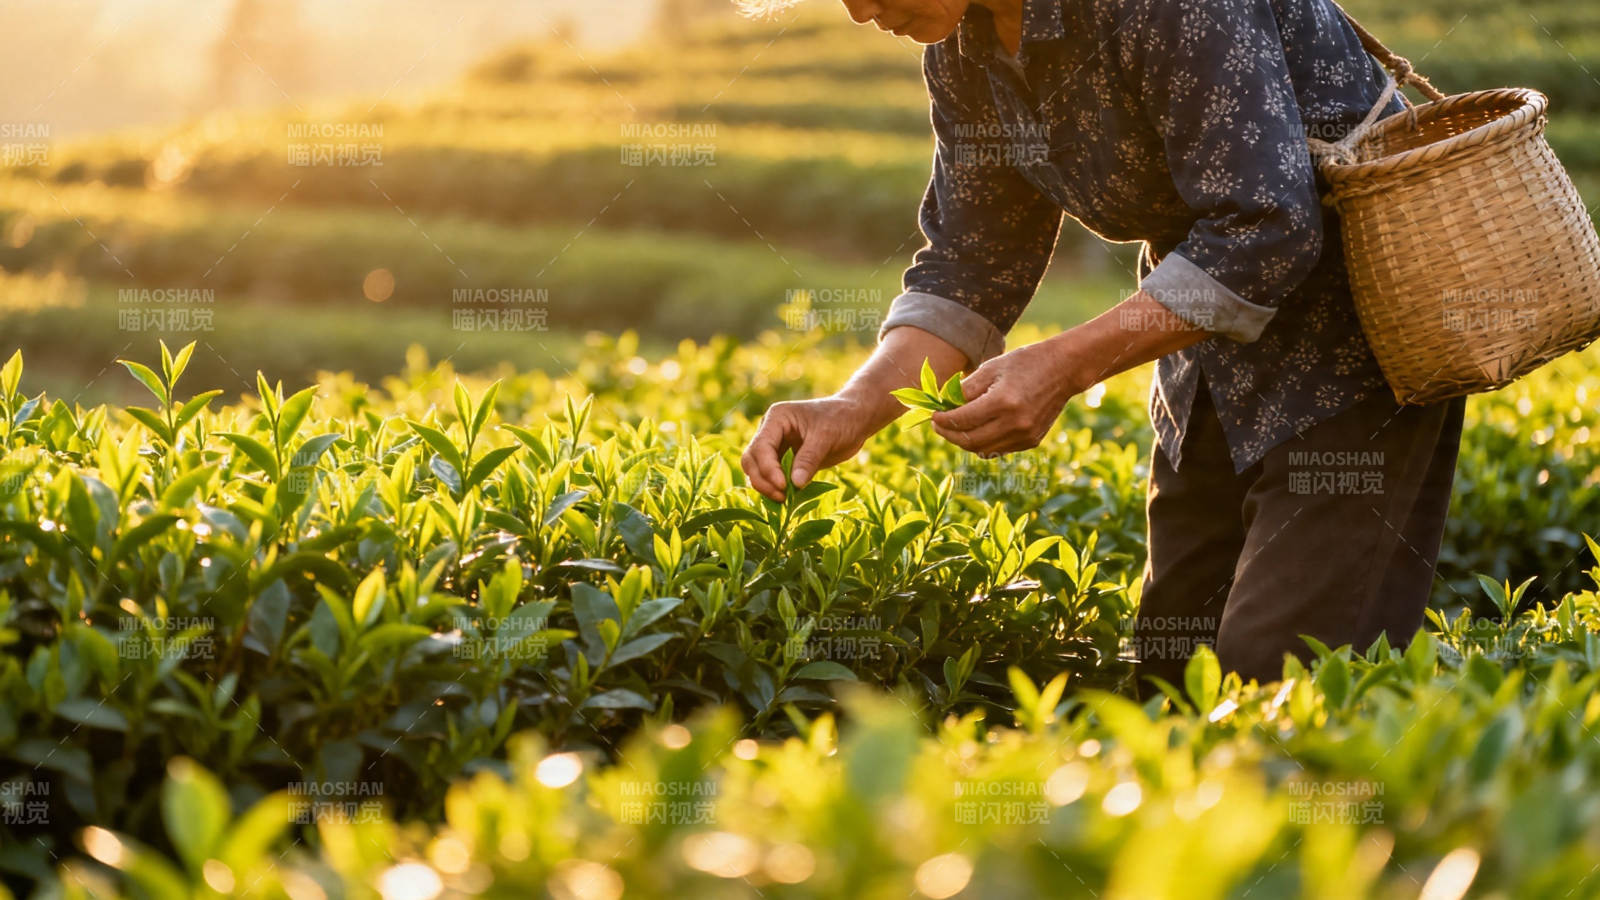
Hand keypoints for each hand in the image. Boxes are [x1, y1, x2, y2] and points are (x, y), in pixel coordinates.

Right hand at [741, 396, 874, 500]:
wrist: (854, 419)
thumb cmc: (841, 420)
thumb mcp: (826, 437)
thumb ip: (809, 459)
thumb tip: (794, 485)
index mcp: (777, 418)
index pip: (761, 446)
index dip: (768, 468)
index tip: (783, 486)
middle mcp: (770, 430)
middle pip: (752, 459)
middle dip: (763, 479)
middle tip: (782, 497)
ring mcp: (775, 445)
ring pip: (756, 469)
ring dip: (766, 486)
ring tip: (785, 500)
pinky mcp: (784, 458)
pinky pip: (771, 475)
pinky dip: (775, 487)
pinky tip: (787, 498)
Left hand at [930, 335, 1089, 454]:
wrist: (1064, 369)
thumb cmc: (1025, 363)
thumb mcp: (991, 368)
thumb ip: (965, 388)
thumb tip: (942, 404)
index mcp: (1002, 402)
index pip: (962, 420)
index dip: (942, 420)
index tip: (933, 415)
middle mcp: (1015, 423)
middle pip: (969, 441)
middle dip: (949, 434)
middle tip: (939, 425)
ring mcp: (1024, 435)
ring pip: (982, 449)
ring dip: (964, 441)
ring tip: (955, 428)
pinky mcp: (1031, 441)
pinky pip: (998, 449)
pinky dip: (983, 443)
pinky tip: (977, 430)